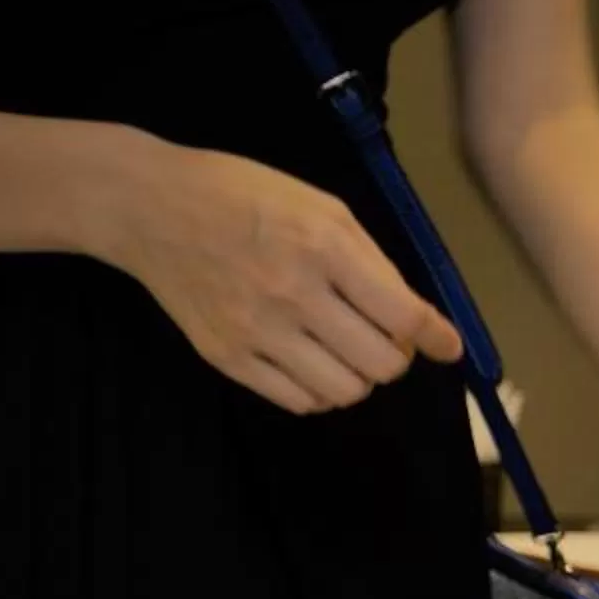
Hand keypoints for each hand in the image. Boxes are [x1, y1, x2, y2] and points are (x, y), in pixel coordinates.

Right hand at [95, 138, 462, 412]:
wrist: (151, 207)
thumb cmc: (246, 196)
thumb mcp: (322, 208)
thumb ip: (375, 263)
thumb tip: (423, 321)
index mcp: (323, 247)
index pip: (403, 317)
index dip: (436, 337)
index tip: (447, 346)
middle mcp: (292, 294)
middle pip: (381, 365)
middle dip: (395, 355)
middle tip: (381, 335)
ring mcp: (256, 331)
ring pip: (345, 391)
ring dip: (359, 376)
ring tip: (345, 348)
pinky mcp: (226, 357)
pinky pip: (300, 402)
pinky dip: (320, 390)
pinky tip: (312, 361)